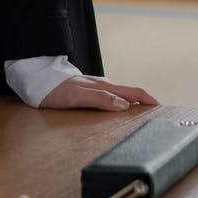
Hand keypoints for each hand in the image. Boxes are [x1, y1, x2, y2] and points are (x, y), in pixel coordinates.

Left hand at [38, 76, 159, 111]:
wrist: (36, 81)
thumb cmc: (54, 91)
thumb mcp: (76, 97)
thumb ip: (99, 99)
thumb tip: (124, 105)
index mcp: (104, 87)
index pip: (134, 92)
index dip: (149, 100)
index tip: (162, 110)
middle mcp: (103, 86)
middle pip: (130, 93)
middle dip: (146, 102)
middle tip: (157, 116)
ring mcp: (96, 88)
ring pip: (121, 95)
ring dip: (134, 103)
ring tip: (142, 116)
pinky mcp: (88, 91)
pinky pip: (110, 98)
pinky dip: (120, 104)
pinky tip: (118, 111)